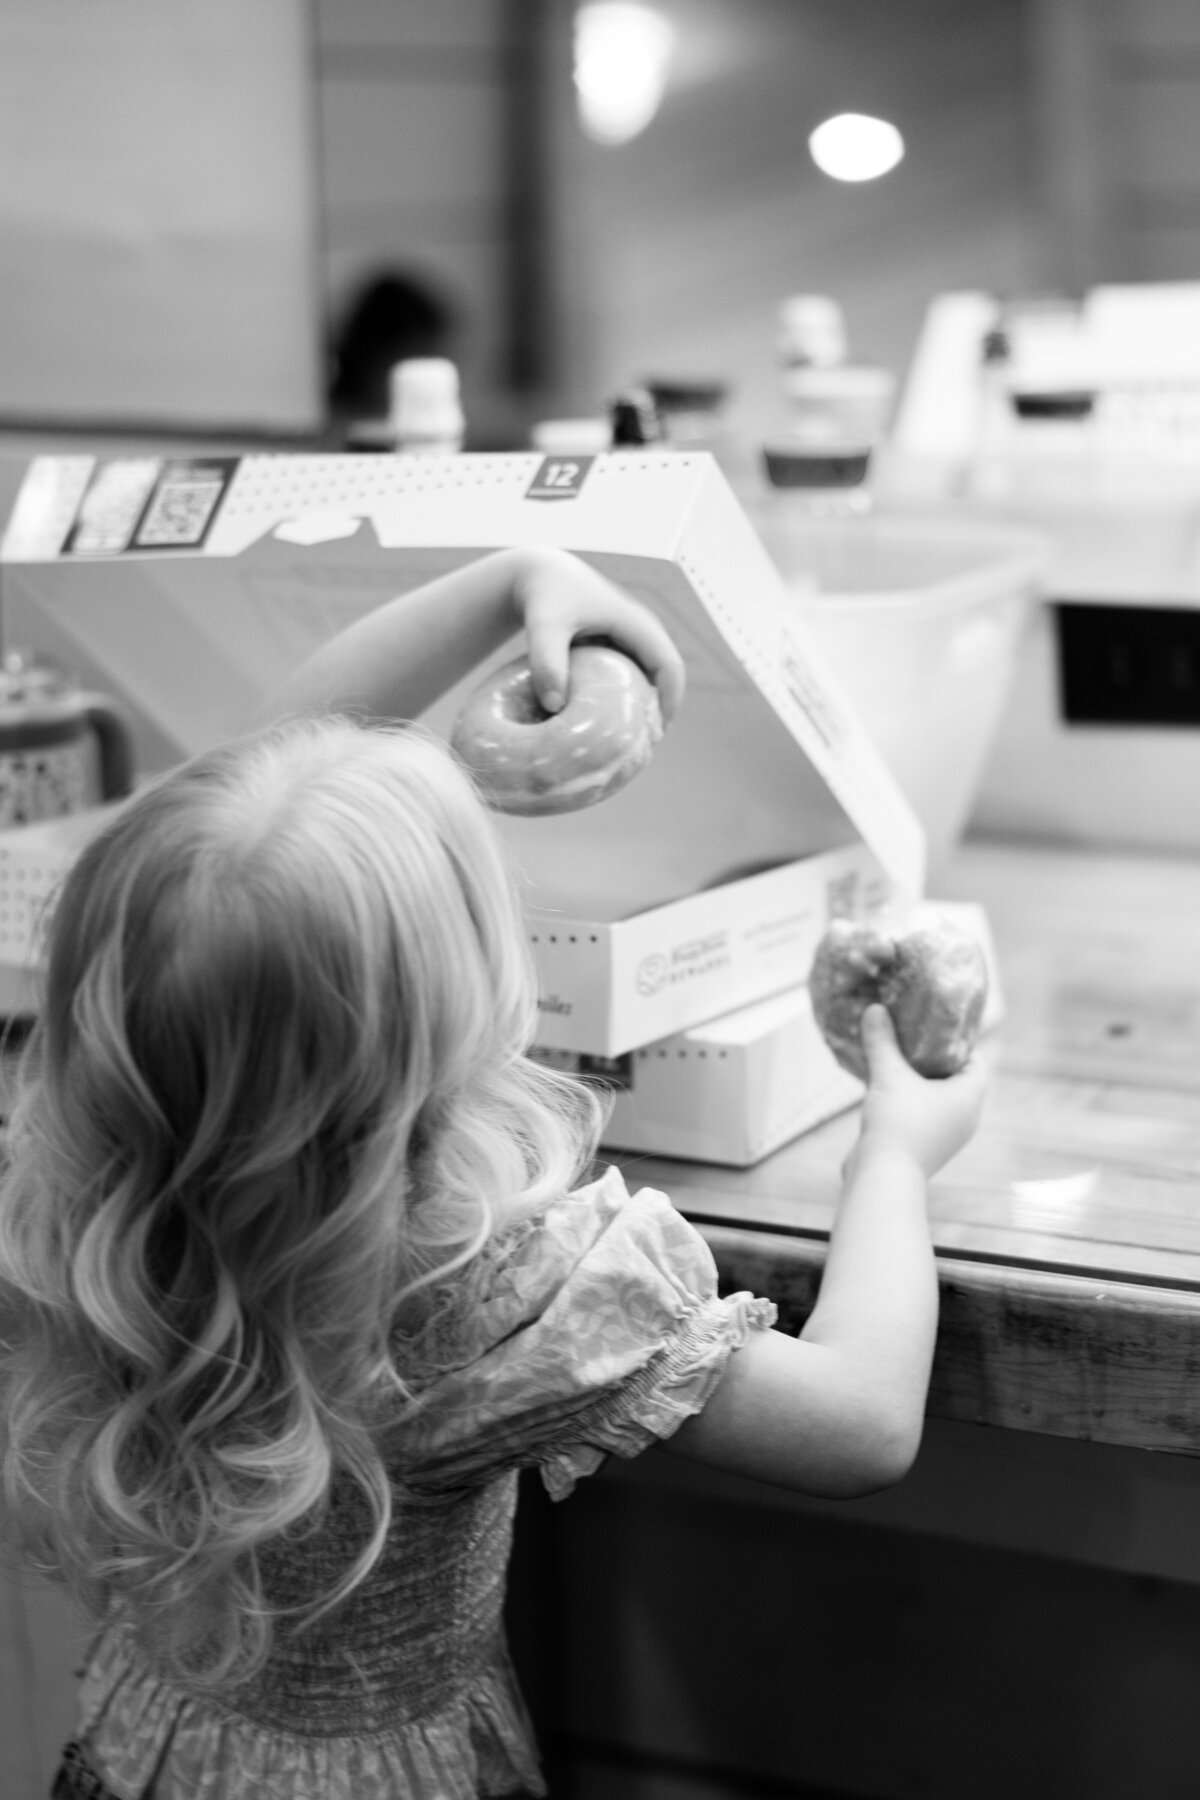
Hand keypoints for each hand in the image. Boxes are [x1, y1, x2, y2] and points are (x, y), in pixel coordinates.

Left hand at [512, 548, 686, 724]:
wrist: (538, 572)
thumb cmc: (543, 597)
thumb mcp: (543, 626)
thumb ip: (547, 662)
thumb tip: (553, 706)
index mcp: (637, 623)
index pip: (670, 667)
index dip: (670, 703)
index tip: (655, 736)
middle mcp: (642, 628)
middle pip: (667, 676)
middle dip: (660, 711)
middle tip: (642, 749)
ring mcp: (633, 635)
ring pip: (653, 677)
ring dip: (648, 706)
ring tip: (629, 741)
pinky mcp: (620, 642)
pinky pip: (636, 673)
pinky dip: (631, 697)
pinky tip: (612, 723)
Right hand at [847, 1003, 986, 1179]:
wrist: (882, 1177)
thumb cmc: (897, 1123)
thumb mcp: (888, 1075)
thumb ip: (882, 1041)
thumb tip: (875, 1008)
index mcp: (969, 1098)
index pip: (976, 1063)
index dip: (960, 1043)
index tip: (938, 1028)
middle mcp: (964, 1118)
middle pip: (957, 1080)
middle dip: (936, 1060)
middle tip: (915, 1038)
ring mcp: (946, 1136)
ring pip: (938, 1100)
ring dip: (920, 1082)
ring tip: (897, 1061)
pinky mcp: (926, 1147)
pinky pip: (923, 1115)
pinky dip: (909, 1101)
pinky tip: (886, 1089)